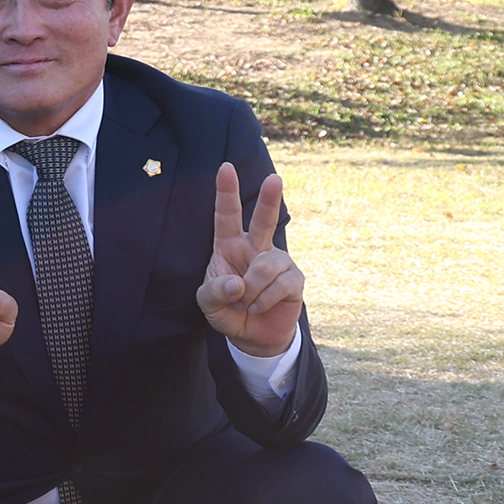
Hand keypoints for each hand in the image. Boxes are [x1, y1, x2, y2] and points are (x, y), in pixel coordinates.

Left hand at [202, 163, 303, 358]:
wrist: (252, 336)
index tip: (225, 167)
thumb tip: (238, 284)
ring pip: (266, 265)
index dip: (226, 192)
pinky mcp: (295, 279)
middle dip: (269, 199)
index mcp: (230, 246)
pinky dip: (264, 300)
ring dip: (251, 289)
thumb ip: (214, 292)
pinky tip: (259, 307)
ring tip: (246, 303)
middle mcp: (256, 248)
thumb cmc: (227, 311)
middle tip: (274, 179)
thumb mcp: (208, 303)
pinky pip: (280, 285)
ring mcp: (278, 261)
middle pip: (264, 220)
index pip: (226, 216)